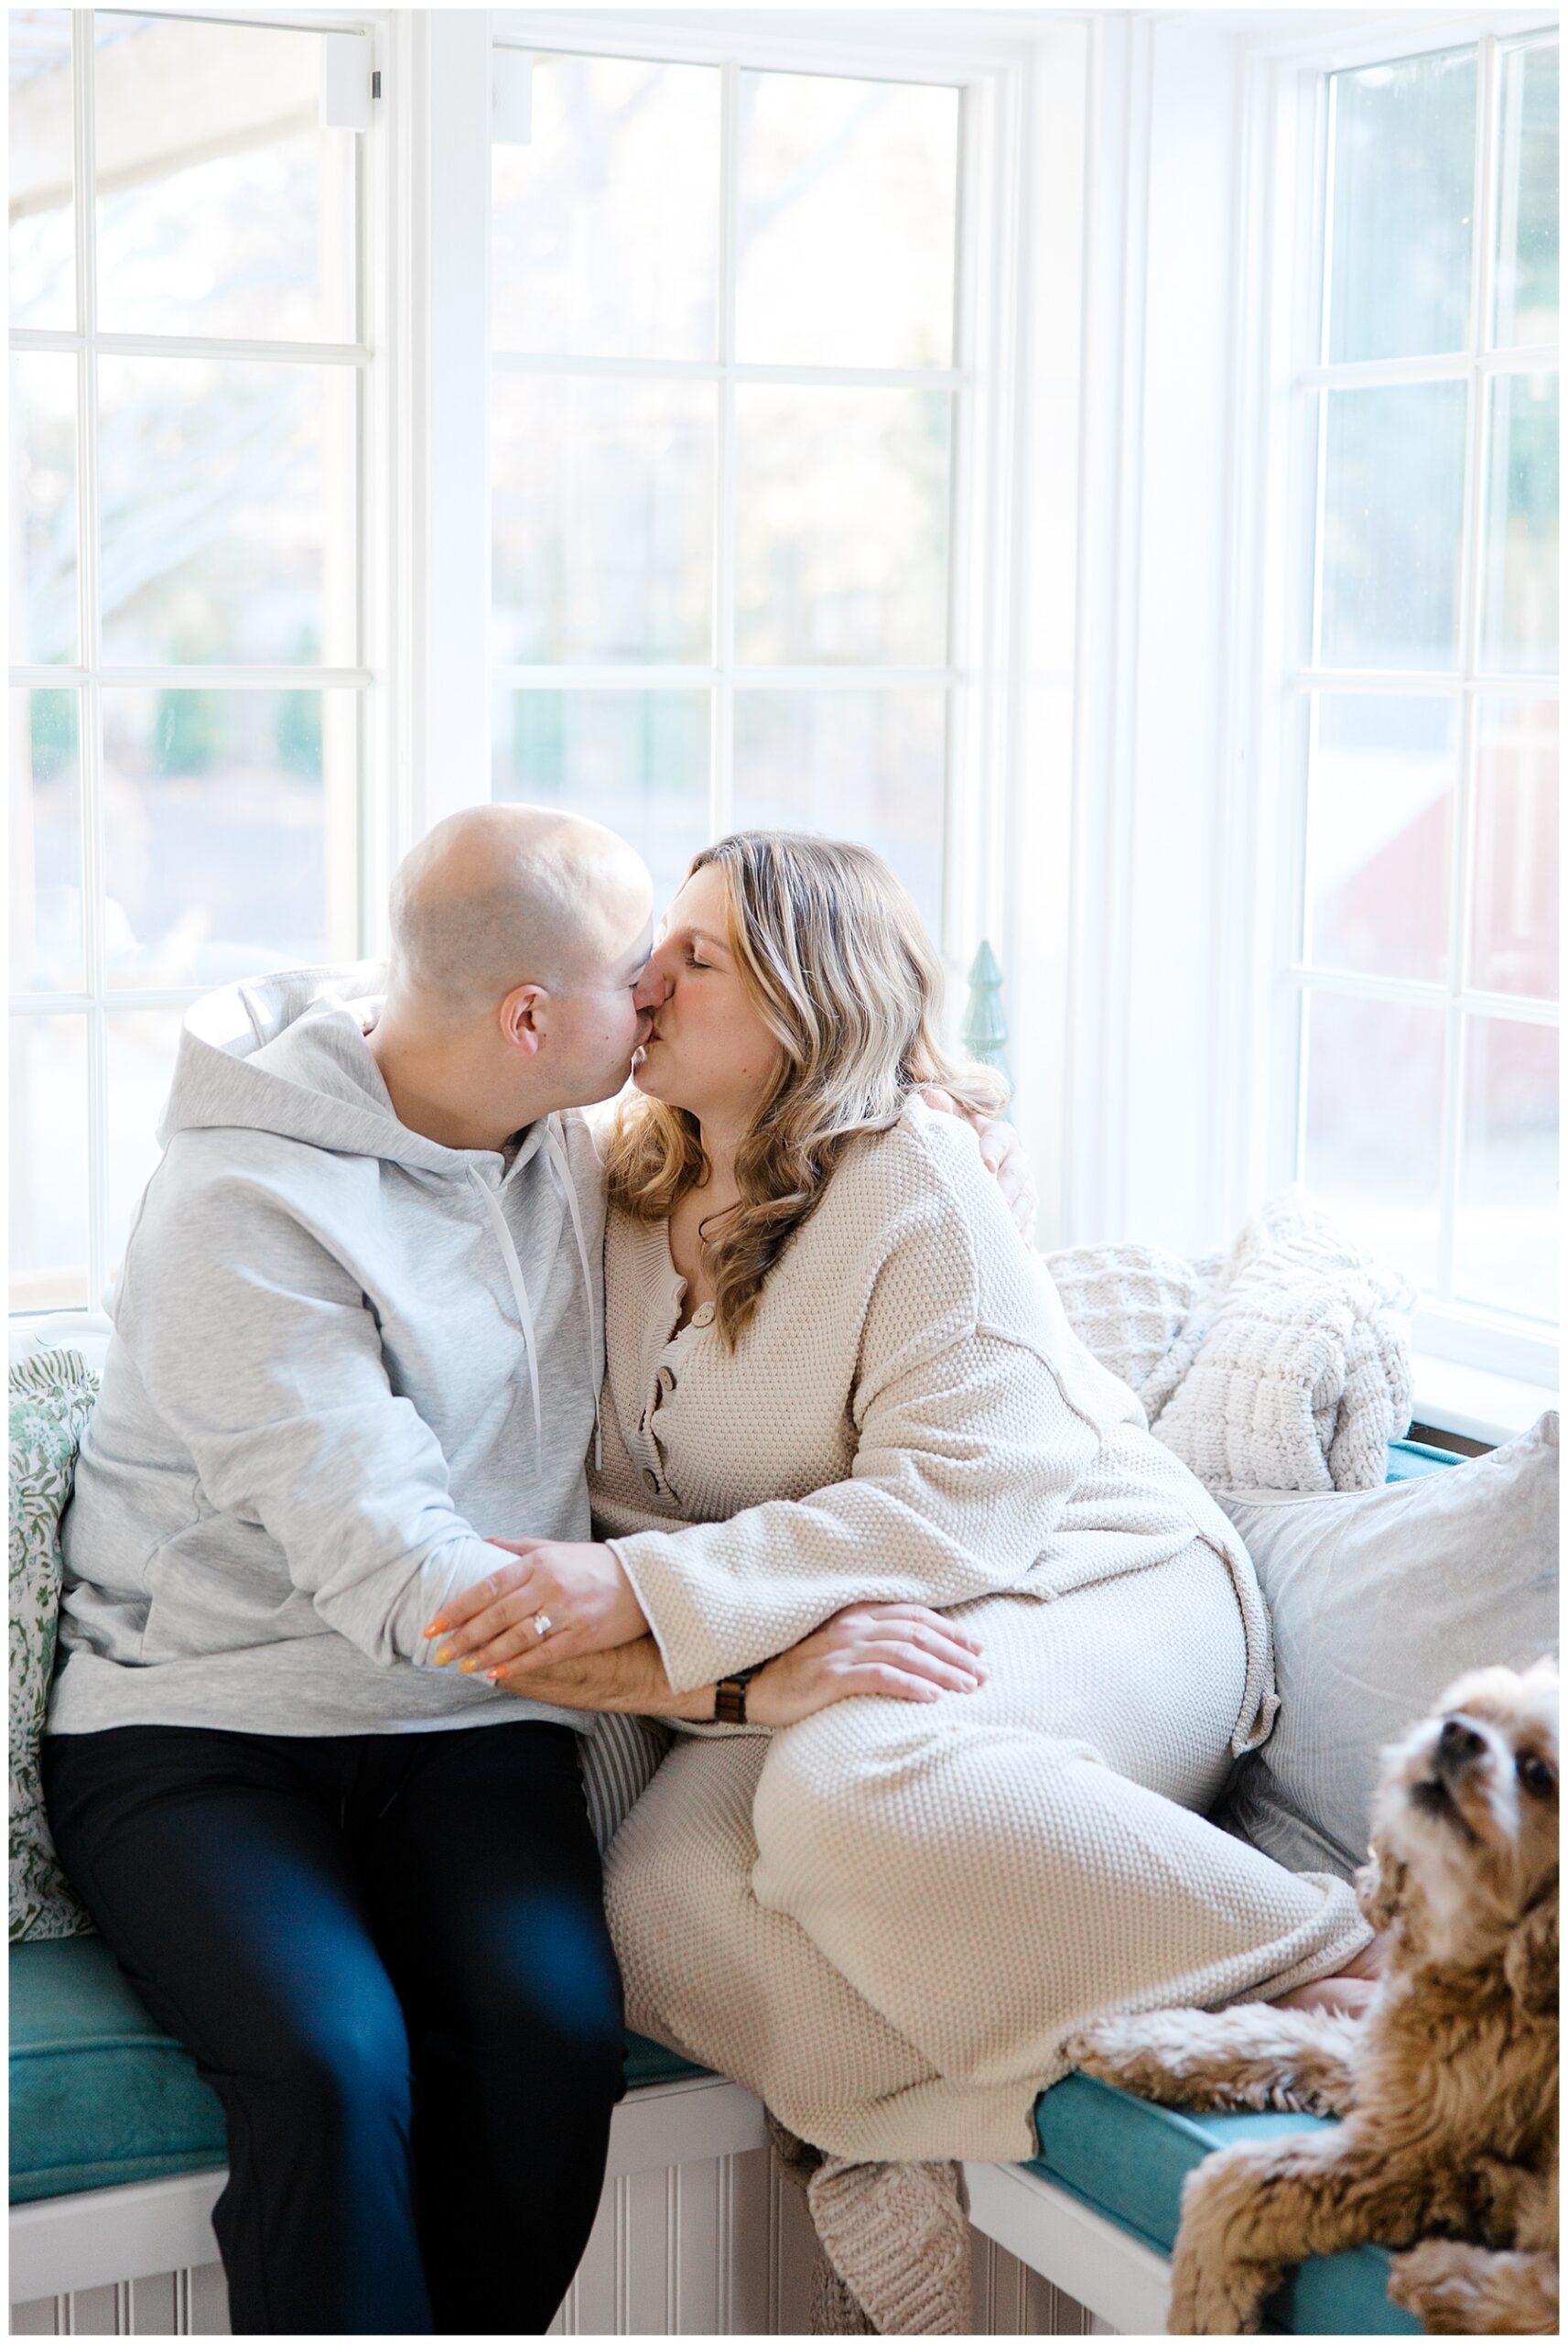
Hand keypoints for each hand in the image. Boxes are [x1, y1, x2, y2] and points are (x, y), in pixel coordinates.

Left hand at [425, 1541, 647, 1681]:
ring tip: (463, 1666)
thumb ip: (517, 1547)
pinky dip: (518, 1666)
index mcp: (539, 1562)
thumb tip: (483, 1543)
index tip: (434, 1625)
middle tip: (439, 1653)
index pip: (488, 1586)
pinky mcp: (582, 1637)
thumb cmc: (595, 1564)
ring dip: (486, 1655)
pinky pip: (543, 1654)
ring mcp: (566, 1613)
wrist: (645, 1581)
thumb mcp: (555, 1548)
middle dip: (464, 1636)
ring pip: (516, 1638)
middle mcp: (549, 1586)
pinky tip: (497, 1675)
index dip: (458, 1607)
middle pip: (497, 1615)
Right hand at [747, 1603, 985, 1727]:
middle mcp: (852, 1627)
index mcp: (855, 1615)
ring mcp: (841, 1650)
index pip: (913, 1615)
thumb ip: (868, 1644)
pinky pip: (879, 1676)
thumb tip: (912, 1657)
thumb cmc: (796, 1672)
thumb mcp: (835, 1648)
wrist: (750, 1686)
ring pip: (905, 1653)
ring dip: (942, 1670)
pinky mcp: (830, 1676)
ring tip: (968, 1687)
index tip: (977, 1648)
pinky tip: (932, 1697)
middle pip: (916, 1633)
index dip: (949, 1630)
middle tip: (983, 1673)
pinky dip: (910, 1684)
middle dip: (955, 1652)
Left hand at [916, 1086, 1036, 1242]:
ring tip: (999, 1234)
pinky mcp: (1028, 1214)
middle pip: (1017, 1176)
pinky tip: (1013, 1249)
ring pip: (1026, 1204)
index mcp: (1001, 1136)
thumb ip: (942, 1111)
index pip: (1001, 1139)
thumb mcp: (952, 1124)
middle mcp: (1018, 1161)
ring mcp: (1026, 1189)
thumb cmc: (959, 1142)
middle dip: (1006, 1193)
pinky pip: (1030, 1227)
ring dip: (1015, 1219)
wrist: (973, 1168)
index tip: (983, 1166)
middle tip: (993, 1209)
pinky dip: (1021, 1238)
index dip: (992, 1151)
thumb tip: (926, 1094)